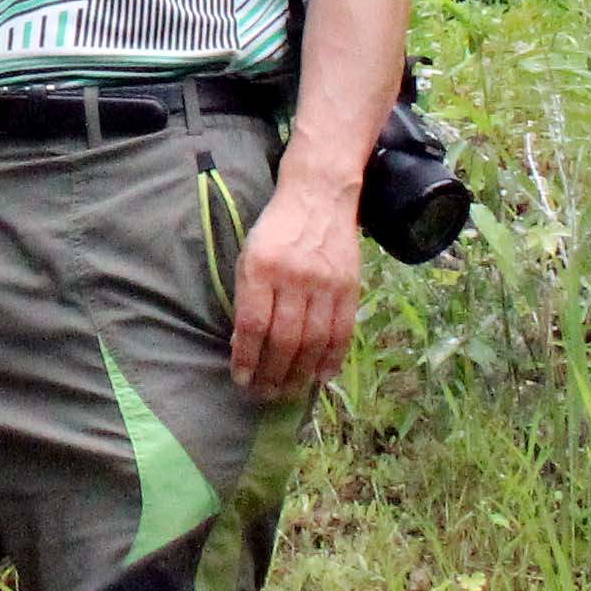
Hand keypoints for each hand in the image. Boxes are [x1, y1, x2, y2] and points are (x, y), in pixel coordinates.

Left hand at [229, 168, 360, 398]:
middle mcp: (293, 277)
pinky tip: (320, 376)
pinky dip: (332, 359)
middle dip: (272, 373)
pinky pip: (342, 332)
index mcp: (261, 267)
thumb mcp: (249, 254)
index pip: (252, 324)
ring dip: (300, 373)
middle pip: (283, 338)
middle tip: (264, 394)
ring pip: (313, 341)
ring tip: (289, 391)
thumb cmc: (276, 229)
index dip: (246, 357)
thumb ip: (247, 296)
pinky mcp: (349, 287)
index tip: (241, 378)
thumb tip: (244, 344)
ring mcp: (325, 283)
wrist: (318, 196)